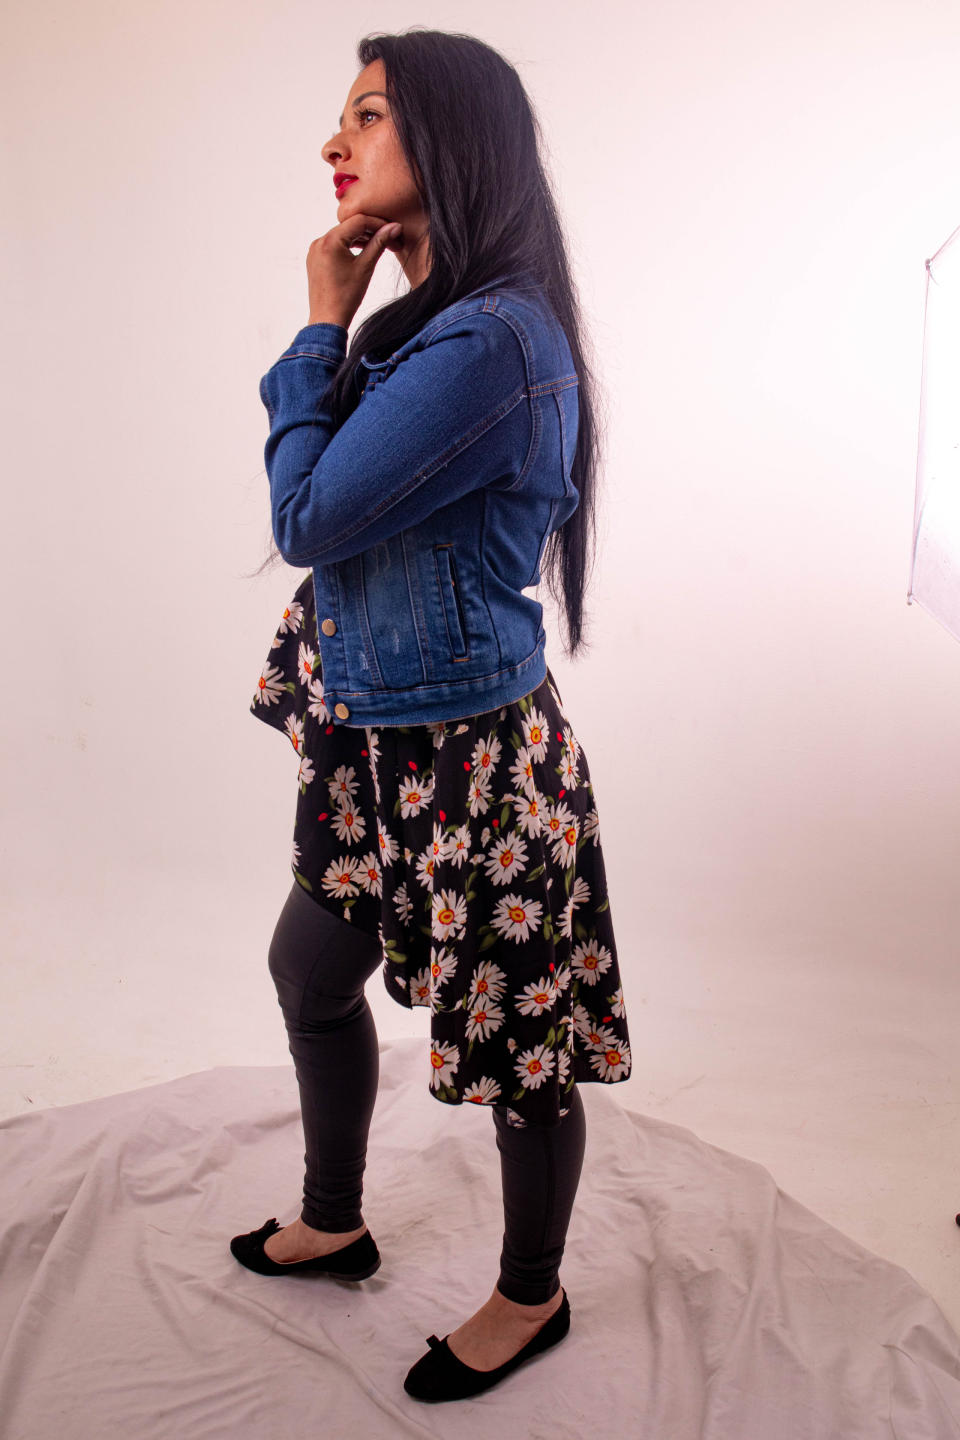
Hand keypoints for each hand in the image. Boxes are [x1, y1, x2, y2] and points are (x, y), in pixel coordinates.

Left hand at [306, 212, 403, 328]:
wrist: (328, 319)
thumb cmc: (346, 297)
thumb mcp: (366, 267)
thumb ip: (379, 243)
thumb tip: (394, 227)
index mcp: (330, 241)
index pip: (358, 221)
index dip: (378, 223)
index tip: (392, 228)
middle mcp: (319, 242)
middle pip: (349, 226)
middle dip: (369, 230)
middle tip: (388, 237)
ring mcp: (315, 250)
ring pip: (342, 235)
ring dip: (359, 237)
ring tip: (377, 245)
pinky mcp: (315, 259)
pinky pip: (334, 245)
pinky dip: (348, 245)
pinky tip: (361, 252)